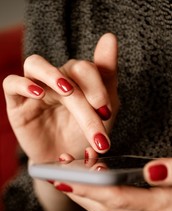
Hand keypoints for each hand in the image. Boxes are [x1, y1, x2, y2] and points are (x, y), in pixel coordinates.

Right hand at [3, 33, 118, 162]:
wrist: (63, 161)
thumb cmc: (82, 136)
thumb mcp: (103, 110)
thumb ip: (106, 76)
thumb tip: (109, 37)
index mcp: (77, 80)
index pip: (86, 68)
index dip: (97, 86)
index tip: (106, 112)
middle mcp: (56, 80)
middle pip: (68, 71)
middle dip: (85, 97)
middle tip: (99, 118)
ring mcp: (35, 89)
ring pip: (35, 64)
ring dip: (51, 73)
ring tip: (66, 90)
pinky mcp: (17, 103)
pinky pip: (11, 83)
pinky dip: (23, 84)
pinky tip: (38, 93)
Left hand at [55, 155, 171, 210]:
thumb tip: (149, 171)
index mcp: (163, 205)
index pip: (116, 197)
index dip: (88, 187)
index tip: (63, 177)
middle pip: (105, 206)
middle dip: (76, 192)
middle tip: (53, 175)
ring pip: (107, 208)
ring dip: (83, 192)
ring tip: (66, 172)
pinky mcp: (146, 208)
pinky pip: (115, 204)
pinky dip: (97, 192)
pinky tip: (89, 177)